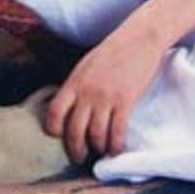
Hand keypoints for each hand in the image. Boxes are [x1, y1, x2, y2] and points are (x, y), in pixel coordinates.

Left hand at [45, 21, 165, 162]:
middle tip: (80, 156)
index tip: (60, 137)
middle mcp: (87, 92)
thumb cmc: (114, 49)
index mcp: (74, 81)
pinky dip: (115, 146)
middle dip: (76, 149)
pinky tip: (117, 149)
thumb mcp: (87, 64)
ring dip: (98, 148)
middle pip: (74, 131)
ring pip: (96, 136)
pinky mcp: (125, 101)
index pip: (54, 113)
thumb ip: (77, 85)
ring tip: (102, 151)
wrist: (140, 37)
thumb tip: (69, 105)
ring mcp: (106, 97)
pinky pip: (117, 132)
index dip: (54, 130)